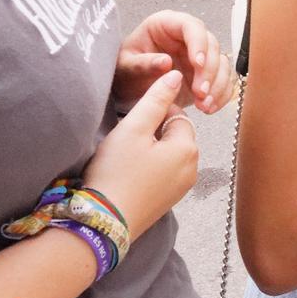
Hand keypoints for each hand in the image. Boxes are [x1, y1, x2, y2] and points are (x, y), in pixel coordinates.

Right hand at [82, 70, 199, 240]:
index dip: (152, 114)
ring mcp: (182, 188)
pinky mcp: (168, 201)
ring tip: (124, 159)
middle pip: (174, 136)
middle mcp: (193, 169)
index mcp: (189, 148)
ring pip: (167, 155)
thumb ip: (155, 99)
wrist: (103, 221)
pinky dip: (148, 169)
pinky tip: (128, 175)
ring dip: (149, 151)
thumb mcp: (133, 128)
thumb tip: (175, 76)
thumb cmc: (116, 173)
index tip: (130, 124)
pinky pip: (162, 174)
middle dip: (151, 133)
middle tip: (125, 143)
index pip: (177, 116)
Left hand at [114, 10, 235, 113]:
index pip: (191, 26)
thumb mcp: (126, 68)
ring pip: (221, 63)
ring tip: (204, 105)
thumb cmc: (125, 72)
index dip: (198, 43)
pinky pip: (223, 80)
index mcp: (165, 25)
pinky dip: (220, 94)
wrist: (129, 89)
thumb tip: (166, 61)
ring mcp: (200, 54)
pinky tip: (209, 108)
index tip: (197, 64)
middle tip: (200, 92)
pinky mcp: (207, 72)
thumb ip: (142, 64)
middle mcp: (187, 36)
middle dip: (209, 70)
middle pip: (211, 45)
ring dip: (217, 85)